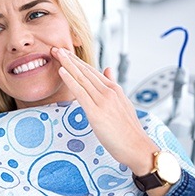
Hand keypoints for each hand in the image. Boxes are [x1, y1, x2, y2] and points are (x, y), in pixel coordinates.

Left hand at [51, 47, 158, 174]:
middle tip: (56, 48)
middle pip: (85, 71)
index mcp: (114, 89)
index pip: (92, 71)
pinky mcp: (96, 112)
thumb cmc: (129, 130)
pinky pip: (80, 92)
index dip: (78, 61)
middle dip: (70, 59)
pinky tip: (61, 71)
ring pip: (82, 78)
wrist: (138, 148)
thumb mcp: (123, 103)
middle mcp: (109, 92)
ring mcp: (103, 101)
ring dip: (67, 64)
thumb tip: (107, 69)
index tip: (66, 53)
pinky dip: (70, 80)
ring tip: (56, 53)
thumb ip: (113, 85)